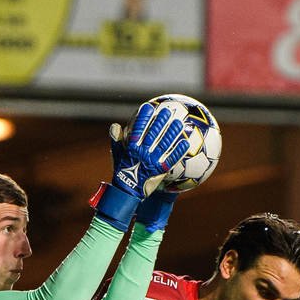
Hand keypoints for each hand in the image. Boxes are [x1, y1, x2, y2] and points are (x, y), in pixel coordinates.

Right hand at [90, 101, 191, 229]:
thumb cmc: (122, 171)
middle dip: (161, 121)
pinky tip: (185, 143)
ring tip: (179, 123)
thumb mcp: (117, 155)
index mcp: (131, 148)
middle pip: (153, 134)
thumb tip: (114, 126)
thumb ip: (116, 140)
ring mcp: (152, 161)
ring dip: (172, 133)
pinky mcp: (160, 170)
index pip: (137, 129)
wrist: (128, 191)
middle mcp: (142, 153)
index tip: (148, 107)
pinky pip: (171, 159)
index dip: (143, 117)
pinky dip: (178, 151)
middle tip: (167, 111)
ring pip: (164, 144)